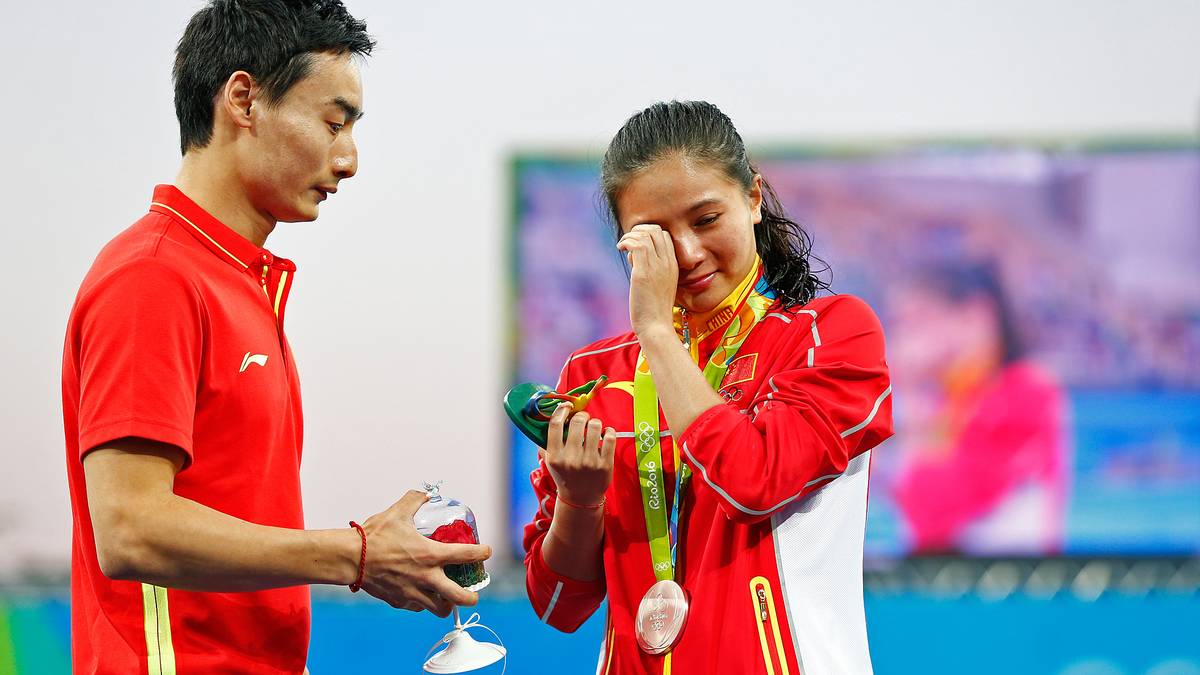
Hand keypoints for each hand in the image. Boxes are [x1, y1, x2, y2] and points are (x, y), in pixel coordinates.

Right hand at [358, 491, 491, 616]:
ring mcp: (412, 593)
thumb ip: (415, 500)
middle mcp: (426, 577)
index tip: (486, 552)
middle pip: (459, 597)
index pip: (466, 555)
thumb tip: (425, 493)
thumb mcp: (397, 512)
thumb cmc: (374, 536)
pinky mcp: (399, 601)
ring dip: (447, 604)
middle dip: (471, 597)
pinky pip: (417, 607)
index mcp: (430, 555)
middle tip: (473, 594)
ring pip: (439, 609)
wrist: (350, 558)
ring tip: (448, 597)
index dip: (481, 553)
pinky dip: (423, 603)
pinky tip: (421, 594)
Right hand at [541, 404, 615, 506]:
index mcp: (555, 456)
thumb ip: (548, 441)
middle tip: (584, 419)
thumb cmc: (565, 475)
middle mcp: (570, 459)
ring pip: (595, 426)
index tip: (567, 407)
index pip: (556, 424)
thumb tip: (553, 415)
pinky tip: (605, 434)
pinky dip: (609, 431)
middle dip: (582, 416)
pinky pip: (610, 437)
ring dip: (595, 423)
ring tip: (594, 428)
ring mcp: (589, 462)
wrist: (581, 499)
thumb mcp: (551, 461)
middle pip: (578, 421)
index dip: (562, 410)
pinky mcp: (605, 465)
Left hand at [616, 223, 677, 337]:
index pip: (665, 235)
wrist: (656, 327)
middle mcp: (667, 263)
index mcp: (673, 265)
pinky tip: (620, 249)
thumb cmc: (654, 310)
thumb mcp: (657, 285)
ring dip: (629, 235)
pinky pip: (636, 244)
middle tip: (628, 243)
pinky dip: (626, 241)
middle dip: (638, 230)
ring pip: (645, 234)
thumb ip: (650, 269)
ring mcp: (657, 267)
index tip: (637, 246)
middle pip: (656, 230)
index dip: (649, 234)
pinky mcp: (643, 273)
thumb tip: (634, 256)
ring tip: (622, 246)